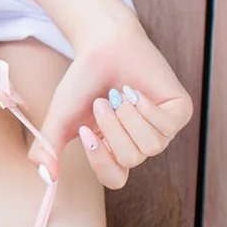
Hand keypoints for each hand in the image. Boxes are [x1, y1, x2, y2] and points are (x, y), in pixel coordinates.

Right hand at [33, 23, 192, 189]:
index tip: (85, 132)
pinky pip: (167, 126)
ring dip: (128, 117)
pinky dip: (145, 107)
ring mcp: (162, 130)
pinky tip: (135, 91)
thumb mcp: (61, 119)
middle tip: (101, 102)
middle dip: (112, 128)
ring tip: (117, 94)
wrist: (103, 47)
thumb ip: (48, 150)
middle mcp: (141, 144)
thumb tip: (47, 178)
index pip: (115, 178)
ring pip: (151, 145)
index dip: (100, 161)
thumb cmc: (84, 82)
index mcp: (115, 151)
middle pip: (131, 159)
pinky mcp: (179, 112)